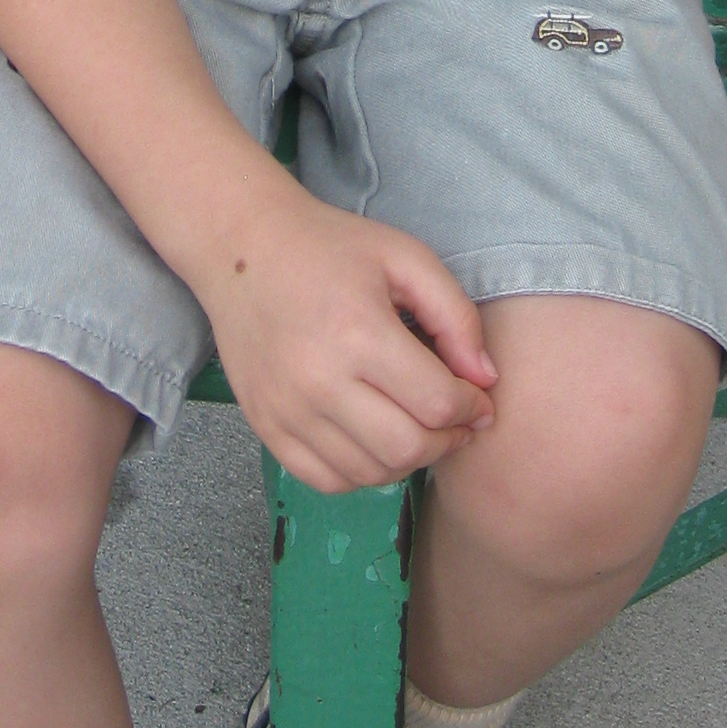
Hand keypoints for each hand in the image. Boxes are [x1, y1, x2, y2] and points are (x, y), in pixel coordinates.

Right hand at [199, 179, 497, 494]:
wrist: (241, 248)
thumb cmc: (329, 247)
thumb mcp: (405, 258)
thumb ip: (456, 316)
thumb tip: (485, 379)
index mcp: (359, 333)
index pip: (437, 403)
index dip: (472, 408)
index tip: (479, 398)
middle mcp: (318, 382)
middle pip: (407, 448)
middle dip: (447, 440)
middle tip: (457, 421)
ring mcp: (287, 410)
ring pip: (369, 473)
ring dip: (408, 461)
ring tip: (419, 430)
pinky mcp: (265, 426)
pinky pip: (326, 480)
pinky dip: (361, 474)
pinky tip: (375, 443)